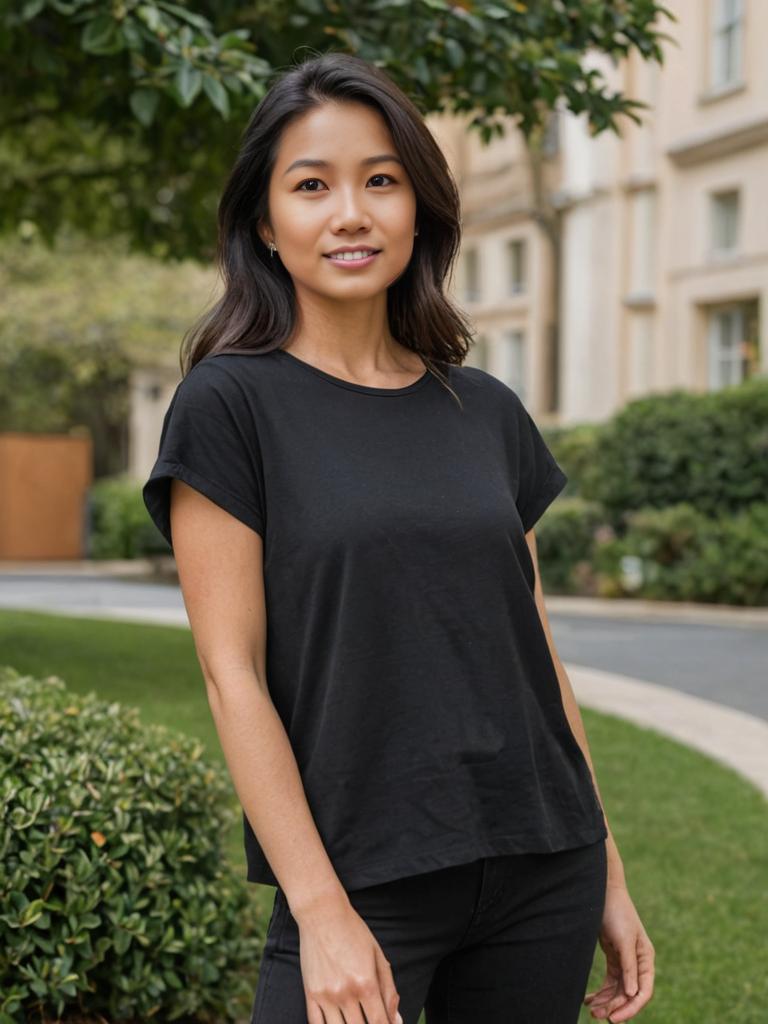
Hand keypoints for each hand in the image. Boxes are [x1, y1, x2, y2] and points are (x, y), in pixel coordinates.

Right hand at [294, 893, 402, 1023]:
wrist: (322, 913)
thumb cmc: (353, 931)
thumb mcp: (377, 955)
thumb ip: (389, 989)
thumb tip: (397, 1019)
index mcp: (366, 983)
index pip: (380, 1023)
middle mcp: (346, 993)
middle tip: (370, 1020)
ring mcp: (326, 995)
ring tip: (355, 1021)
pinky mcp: (310, 993)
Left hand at [583, 883, 654, 1021]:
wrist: (603, 891)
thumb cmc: (617, 912)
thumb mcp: (623, 939)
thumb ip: (629, 966)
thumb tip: (633, 994)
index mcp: (646, 958)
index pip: (643, 991)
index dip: (630, 1008)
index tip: (614, 1019)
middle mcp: (638, 962)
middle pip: (629, 993)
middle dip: (614, 1006)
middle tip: (597, 1016)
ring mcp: (625, 960)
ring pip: (618, 990)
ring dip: (606, 1001)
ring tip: (591, 1010)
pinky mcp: (613, 957)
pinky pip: (610, 981)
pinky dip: (601, 991)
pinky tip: (589, 999)